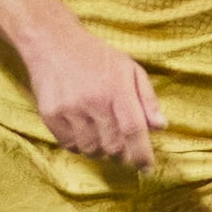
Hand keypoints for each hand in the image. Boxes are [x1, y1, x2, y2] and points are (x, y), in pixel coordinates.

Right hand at [20, 16, 162, 168]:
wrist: (53, 42)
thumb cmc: (96, 57)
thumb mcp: (129, 69)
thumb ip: (147, 98)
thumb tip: (161, 127)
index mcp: (117, 89)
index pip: (134, 130)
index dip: (142, 154)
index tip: (146, 168)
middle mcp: (94, 101)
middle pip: (113, 146)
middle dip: (121, 153)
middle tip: (121, 146)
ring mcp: (70, 109)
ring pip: (91, 150)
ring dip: (99, 150)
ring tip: (100, 135)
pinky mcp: (50, 115)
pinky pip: (69, 145)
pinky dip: (79, 145)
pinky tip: (82, 130)